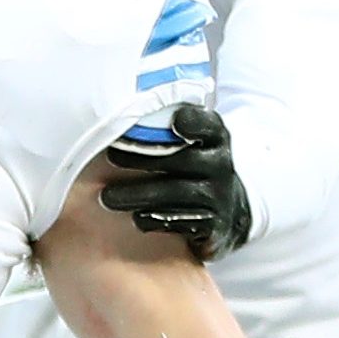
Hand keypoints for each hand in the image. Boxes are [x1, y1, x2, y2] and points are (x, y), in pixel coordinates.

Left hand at [100, 103, 252, 259]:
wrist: (231, 209)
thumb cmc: (197, 166)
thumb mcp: (196, 141)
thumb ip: (169, 124)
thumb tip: (125, 109)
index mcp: (217, 140)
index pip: (210, 126)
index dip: (194, 122)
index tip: (176, 121)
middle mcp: (221, 167)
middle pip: (181, 161)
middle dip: (142, 158)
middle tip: (111, 156)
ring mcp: (219, 199)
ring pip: (176, 195)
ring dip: (138, 196)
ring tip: (107, 197)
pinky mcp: (214, 228)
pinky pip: (181, 224)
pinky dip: (155, 221)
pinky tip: (136, 217)